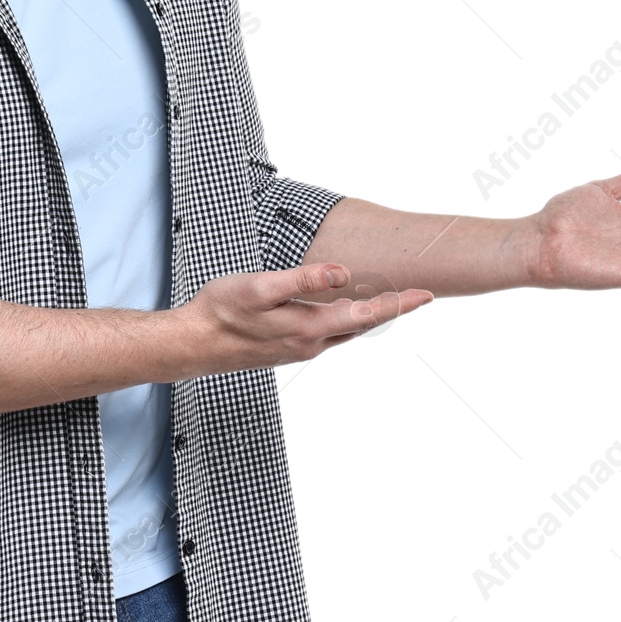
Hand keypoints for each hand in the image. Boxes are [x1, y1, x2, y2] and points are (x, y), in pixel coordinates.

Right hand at [177, 262, 432, 379]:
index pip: (367, 315)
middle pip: (362, 326)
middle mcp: (311, 344)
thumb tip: (343, 272)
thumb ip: (303, 280)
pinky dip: (347, 322)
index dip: (398, 303)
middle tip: (420, 295)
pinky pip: (328, 334)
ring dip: (370, 317)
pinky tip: (346, 312)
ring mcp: (300, 349)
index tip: (426, 294)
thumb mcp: (260, 287)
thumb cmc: (222, 311)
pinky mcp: (287, 348)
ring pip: (346, 332)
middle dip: (392, 310)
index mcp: (310, 327)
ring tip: (391, 301)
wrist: (194, 344)